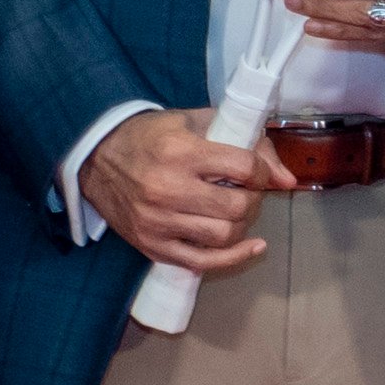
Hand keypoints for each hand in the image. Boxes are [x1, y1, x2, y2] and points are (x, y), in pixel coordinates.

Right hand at [82, 112, 293, 275]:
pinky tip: (251, 246)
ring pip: (224, 235)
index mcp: (180, 151)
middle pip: (237, 207)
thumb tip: (287, 179)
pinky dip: (234, 257)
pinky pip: (202, 262)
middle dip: (254, 199)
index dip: (262, 171)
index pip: (243, 167)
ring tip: (237, 210)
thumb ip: (246, 142)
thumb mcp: (195, 122)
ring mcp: (159, 221)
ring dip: (242, 224)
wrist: (96, 158)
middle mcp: (168, 189)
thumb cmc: (151, 136)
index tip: (259, 172)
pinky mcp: (152, 245)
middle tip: (248, 192)